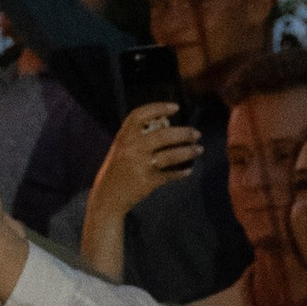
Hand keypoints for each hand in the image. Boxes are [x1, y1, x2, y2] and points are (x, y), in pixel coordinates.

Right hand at [91, 100, 200, 224]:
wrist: (107, 198)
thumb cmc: (118, 170)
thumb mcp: (121, 149)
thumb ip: (138, 137)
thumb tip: (167, 124)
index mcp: (123, 137)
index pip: (140, 115)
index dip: (158, 108)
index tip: (175, 107)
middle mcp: (131, 148)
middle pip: (163, 135)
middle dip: (184, 133)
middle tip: (197, 134)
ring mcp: (139, 165)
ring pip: (171, 155)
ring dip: (189, 151)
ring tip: (199, 149)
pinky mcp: (147, 181)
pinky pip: (170, 174)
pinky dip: (182, 172)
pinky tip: (188, 170)